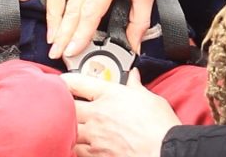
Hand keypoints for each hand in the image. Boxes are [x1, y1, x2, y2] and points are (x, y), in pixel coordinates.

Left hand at [62, 69, 180, 156]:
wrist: (163, 151)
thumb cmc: (159, 126)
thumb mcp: (149, 98)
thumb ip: (136, 86)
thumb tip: (133, 76)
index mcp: (110, 95)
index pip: (78, 82)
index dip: (66, 80)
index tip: (62, 81)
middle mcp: (98, 114)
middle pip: (67, 106)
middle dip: (64, 104)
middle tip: (63, 103)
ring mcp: (95, 136)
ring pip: (68, 129)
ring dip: (68, 126)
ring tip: (70, 125)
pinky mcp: (96, 155)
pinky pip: (76, 150)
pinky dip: (75, 146)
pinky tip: (79, 144)